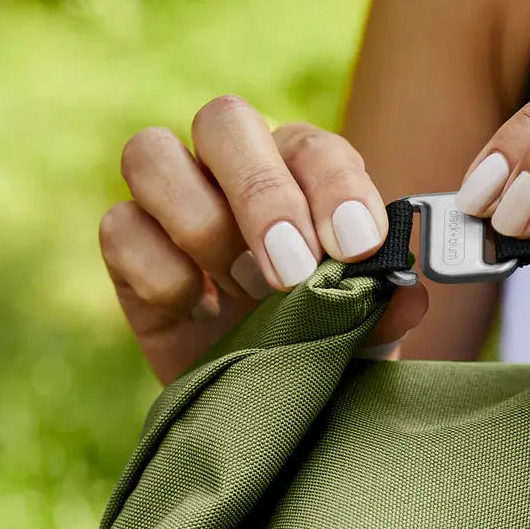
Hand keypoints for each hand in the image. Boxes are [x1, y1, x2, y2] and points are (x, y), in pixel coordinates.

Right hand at [100, 97, 425, 383]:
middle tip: (293, 272)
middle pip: (223, 121)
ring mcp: (172, 204)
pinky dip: (160, 269)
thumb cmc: (319, 351)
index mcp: (302, 172)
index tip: (359, 248)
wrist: (265, 407)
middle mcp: (231, 170)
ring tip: (241, 292)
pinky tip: (197, 311)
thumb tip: (408, 292)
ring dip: (200, 222)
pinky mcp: (129, 250)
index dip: (335, 189)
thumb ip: (383, 313)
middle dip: (261, 194)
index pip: (314, 149)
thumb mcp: (362, 342)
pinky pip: (121, 228)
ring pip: (151, 154)